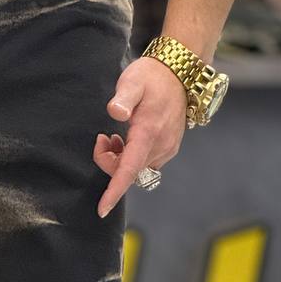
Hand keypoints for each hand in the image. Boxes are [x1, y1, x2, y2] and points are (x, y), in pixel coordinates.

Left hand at [92, 56, 187, 216]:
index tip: (102, 209)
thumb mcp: (132, 81)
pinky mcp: (169, 148)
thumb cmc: (151, 76)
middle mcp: (160, 146)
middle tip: (103, 138)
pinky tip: (126, 140)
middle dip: (109, 162)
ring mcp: (167, 148)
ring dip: (119, 160)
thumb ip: (123, 98)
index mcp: (149, 133)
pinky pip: (144, 163)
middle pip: (128, 172)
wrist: (179, 72)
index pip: (129, 170)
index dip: (114, 191)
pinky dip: (130, 158)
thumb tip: (115, 112)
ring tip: (114, 136)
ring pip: (135, 169)